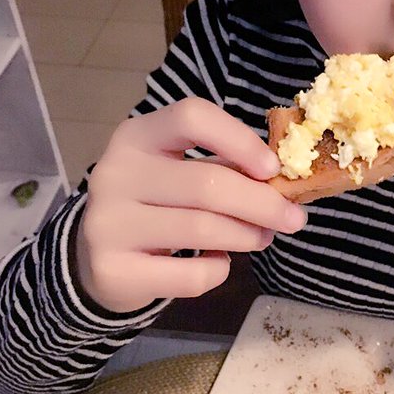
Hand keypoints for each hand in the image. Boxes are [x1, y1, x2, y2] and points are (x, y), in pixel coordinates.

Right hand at [75, 98, 305, 312]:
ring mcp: (108, 222)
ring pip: (201, 229)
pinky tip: (217, 263)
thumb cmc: (157, 205)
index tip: (273, 168)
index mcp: (138, 135)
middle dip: (262, 204)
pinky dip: (218, 271)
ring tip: (262, 237)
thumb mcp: (180, 171)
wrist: (98, 258)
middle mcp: (115, 173)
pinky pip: (190, 275)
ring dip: (247, 236)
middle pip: (206, 183)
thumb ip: (225, 168)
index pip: (191, 118)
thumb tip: (283, 181)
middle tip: (294, 219)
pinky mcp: (112, 270)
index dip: (240, 140)